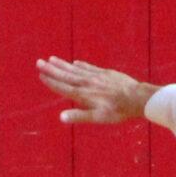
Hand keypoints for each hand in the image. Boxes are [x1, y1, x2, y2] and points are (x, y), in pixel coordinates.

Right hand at [38, 56, 153, 124]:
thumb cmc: (117, 111)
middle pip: (66, 75)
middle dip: (51, 69)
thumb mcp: (97, 117)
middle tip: (39, 62)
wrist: (136, 98)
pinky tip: (75, 63)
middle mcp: (87, 83)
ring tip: (52, 59)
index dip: (51, 81)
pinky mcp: (105, 73)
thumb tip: (61, 117)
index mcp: (83, 94)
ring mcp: (96, 76)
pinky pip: (89, 67)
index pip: (63, 87)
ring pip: (75, 69)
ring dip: (63, 64)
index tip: (41, 75)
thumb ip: (79, 116)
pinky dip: (80, 65)